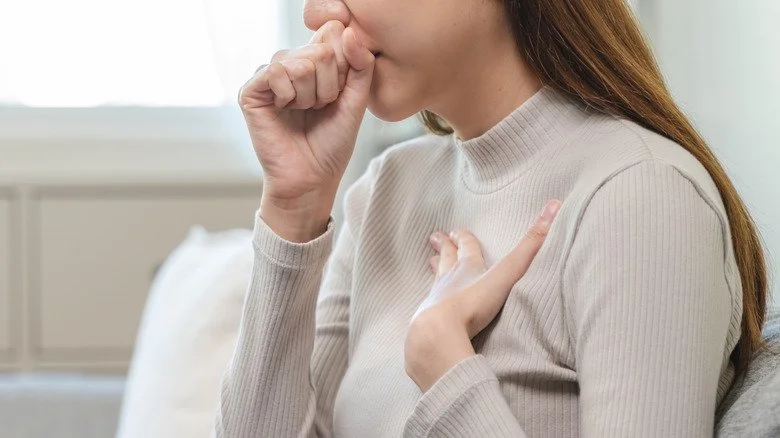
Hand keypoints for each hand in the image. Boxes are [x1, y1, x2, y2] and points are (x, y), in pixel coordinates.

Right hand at [238, 21, 374, 239]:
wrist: (312, 178)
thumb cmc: (332, 144)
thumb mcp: (356, 101)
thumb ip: (361, 65)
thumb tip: (347, 30)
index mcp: (316, 62)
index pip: (334, 35)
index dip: (343, 68)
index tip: (338, 95)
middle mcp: (292, 63)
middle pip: (320, 51)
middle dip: (329, 87)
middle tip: (320, 108)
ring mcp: (270, 75)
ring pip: (300, 63)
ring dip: (310, 95)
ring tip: (304, 112)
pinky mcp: (252, 90)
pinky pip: (276, 72)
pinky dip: (289, 95)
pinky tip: (285, 110)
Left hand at [404, 200, 561, 391]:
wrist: (438, 333)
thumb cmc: (472, 303)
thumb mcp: (506, 273)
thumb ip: (531, 246)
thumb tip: (555, 205)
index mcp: (467, 268)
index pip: (467, 247)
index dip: (464, 238)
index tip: (457, 230)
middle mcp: (448, 280)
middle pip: (446, 258)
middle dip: (444, 246)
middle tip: (434, 236)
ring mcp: (435, 300)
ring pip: (435, 278)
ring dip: (435, 268)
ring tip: (429, 259)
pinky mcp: (427, 321)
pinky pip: (429, 305)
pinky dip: (430, 299)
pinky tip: (428, 302)